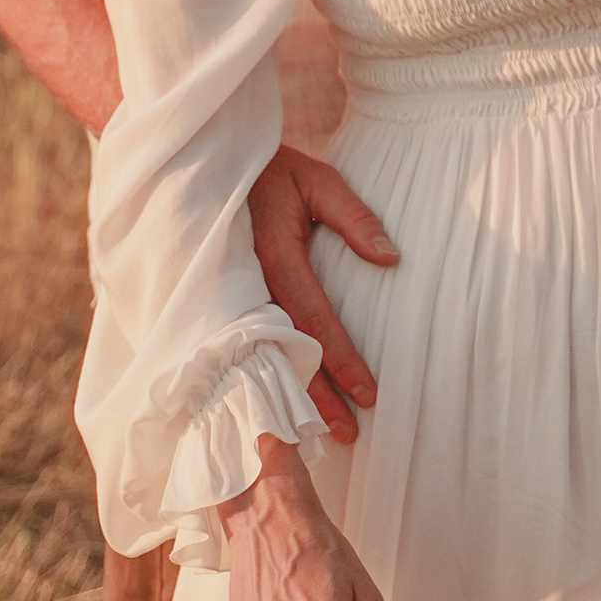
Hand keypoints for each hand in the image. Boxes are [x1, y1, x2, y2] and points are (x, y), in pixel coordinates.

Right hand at [249, 146, 399, 440]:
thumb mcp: (318, 181)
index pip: (314, 320)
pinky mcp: (221, 298)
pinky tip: (280, 403)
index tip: (367, 394)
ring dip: (290, 395)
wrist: (210, 165)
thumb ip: (354, 216)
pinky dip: (265, 378)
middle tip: (347, 434)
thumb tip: (391, 258)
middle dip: (316, 397)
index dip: (341, 360)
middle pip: (287, 352)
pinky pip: (246, 346)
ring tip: (318, 433)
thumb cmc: (273, 171)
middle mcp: (247, 284)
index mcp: (275, 255)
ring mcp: (230, 294)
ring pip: (263, 357)